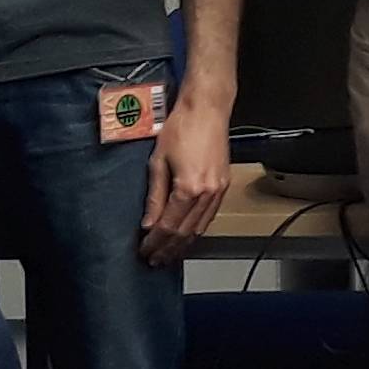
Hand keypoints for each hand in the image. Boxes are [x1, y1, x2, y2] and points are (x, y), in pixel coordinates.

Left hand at [138, 90, 233, 266]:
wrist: (207, 109)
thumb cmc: (182, 127)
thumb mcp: (158, 161)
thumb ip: (154, 195)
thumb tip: (148, 222)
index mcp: (188, 188)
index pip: (168, 225)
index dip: (155, 241)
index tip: (144, 250)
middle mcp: (207, 193)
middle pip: (185, 232)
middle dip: (168, 248)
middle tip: (155, 260)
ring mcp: (218, 190)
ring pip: (200, 227)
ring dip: (183, 243)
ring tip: (169, 253)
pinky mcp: (223, 185)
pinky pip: (210, 216)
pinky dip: (197, 229)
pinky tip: (187, 234)